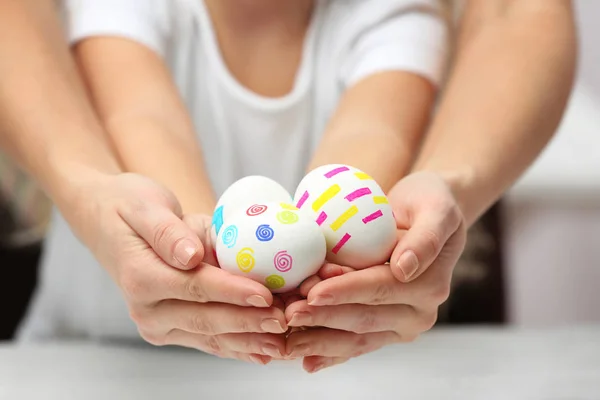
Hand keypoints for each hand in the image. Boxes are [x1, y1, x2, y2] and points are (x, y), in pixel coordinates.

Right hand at [68, 172, 287, 363]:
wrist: (107, 222)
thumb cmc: (128, 207)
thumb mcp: (144, 207)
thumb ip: (167, 232)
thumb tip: (189, 256)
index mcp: (140, 278)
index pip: (195, 287)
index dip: (232, 292)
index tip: (265, 295)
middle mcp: (146, 310)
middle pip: (206, 319)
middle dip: (248, 323)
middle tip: (284, 322)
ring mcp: (158, 323)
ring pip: (210, 337)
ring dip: (248, 341)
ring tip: (282, 344)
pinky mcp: (171, 327)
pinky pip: (207, 339)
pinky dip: (236, 346)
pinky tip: (262, 352)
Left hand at [283, 171, 466, 371]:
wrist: (428, 216)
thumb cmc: (429, 204)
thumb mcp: (436, 209)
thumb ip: (426, 238)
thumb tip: (405, 268)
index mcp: (429, 285)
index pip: (379, 288)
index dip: (345, 292)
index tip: (313, 293)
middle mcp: (418, 313)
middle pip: (363, 319)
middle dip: (323, 319)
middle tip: (288, 315)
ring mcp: (400, 326)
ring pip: (356, 338)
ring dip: (320, 339)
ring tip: (288, 339)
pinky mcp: (385, 330)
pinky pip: (356, 344)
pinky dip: (331, 354)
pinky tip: (306, 361)